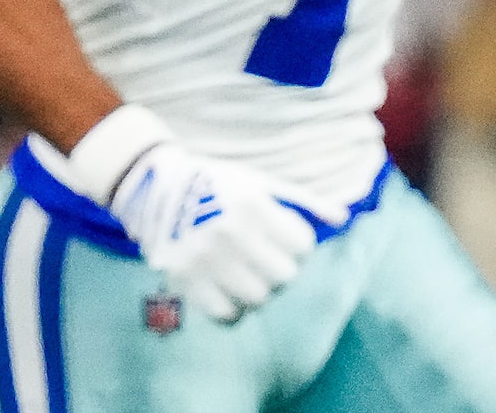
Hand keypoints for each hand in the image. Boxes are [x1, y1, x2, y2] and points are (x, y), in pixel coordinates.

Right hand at [107, 137, 317, 322]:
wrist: (152, 185)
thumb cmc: (215, 182)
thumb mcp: (258, 181)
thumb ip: (302, 200)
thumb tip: (343, 219)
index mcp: (252, 205)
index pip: (302, 246)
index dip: (295, 242)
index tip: (279, 235)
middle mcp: (230, 233)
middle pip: (285, 276)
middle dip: (279, 268)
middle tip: (262, 256)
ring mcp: (206, 259)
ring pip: (258, 298)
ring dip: (258, 290)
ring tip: (244, 273)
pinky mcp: (185, 279)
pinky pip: (225, 314)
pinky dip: (232, 308)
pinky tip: (227, 289)